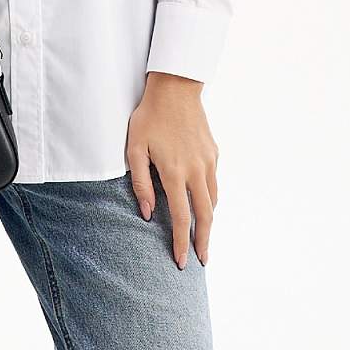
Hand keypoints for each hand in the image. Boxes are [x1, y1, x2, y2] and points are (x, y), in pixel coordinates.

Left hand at [126, 71, 218, 269]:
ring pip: (213, 200)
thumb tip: (148, 213)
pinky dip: (211, 198)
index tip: (182, 261)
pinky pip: (214, 182)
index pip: (182, 218)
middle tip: (201, 260)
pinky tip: (203, 203)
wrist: (175, 88)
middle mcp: (196, 170)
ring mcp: (208, 161)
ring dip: (210, 222)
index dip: (182, 243)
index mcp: (175, 172)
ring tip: (203, 237)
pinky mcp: (214, 152)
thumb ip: (140, 182)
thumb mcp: (135, 148)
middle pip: (205, 216)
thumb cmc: (150, 116)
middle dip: (204, 241)